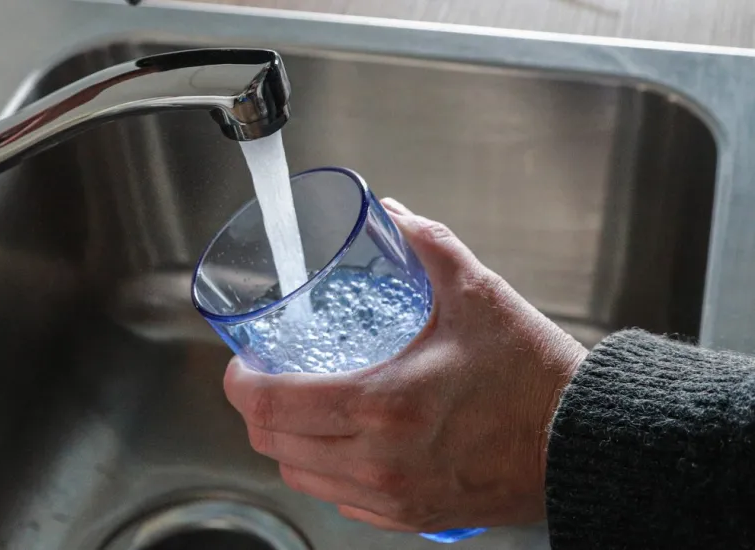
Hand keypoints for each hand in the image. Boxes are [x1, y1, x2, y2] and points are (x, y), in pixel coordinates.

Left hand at [223, 198, 587, 531]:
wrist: (581, 439)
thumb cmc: (532, 373)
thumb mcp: (476, 293)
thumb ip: (424, 244)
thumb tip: (389, 214)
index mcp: (385, 404)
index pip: (270, 404)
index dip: (240, 381)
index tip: (245, 362)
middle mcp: (380, 460)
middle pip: (274, 444)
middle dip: (257, 408)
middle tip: (269, 377)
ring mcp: (393, 497)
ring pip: (300, 476)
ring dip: (286, 440)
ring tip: (300, 407)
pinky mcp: (410, 517)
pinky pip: (339, 499)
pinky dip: (323, 470)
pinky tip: (341, 443)